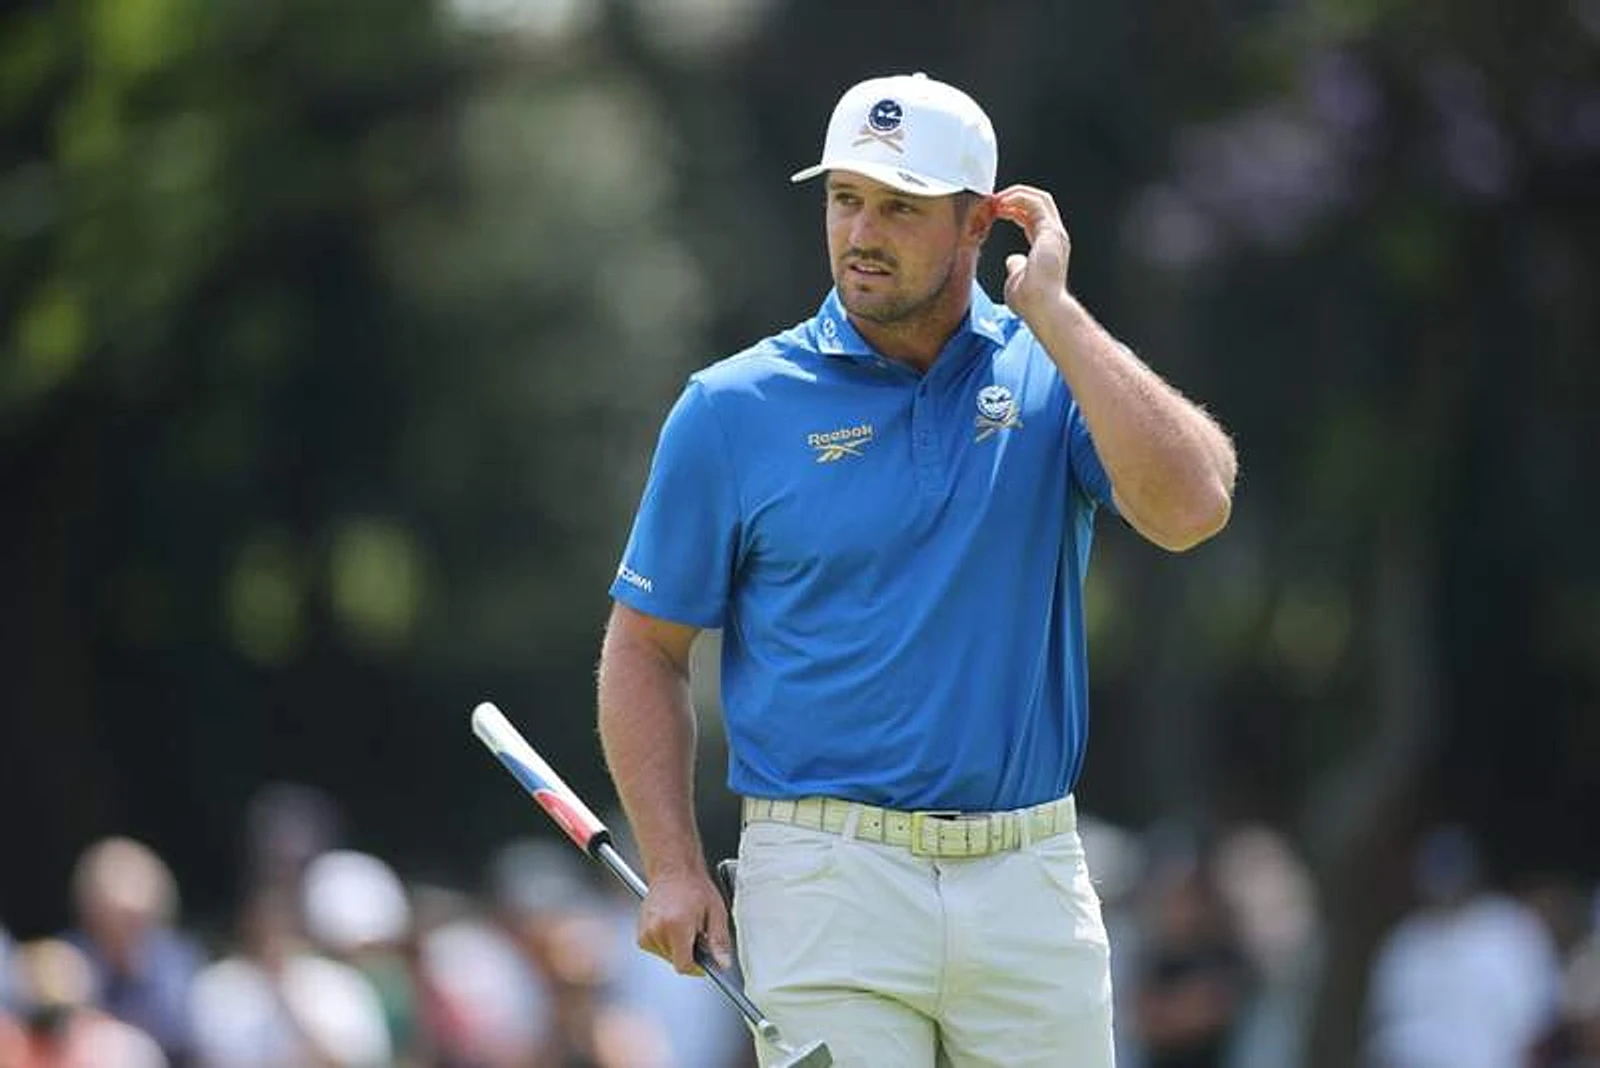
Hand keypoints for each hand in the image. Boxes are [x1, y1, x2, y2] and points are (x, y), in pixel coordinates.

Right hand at [637, 868, 732, 974]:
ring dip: (677, 947)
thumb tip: (723, 964)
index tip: (705, 962)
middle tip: (696, 932)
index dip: (698, 967)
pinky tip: (672, 925)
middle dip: (688, 952)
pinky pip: (657, 949)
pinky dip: (666, 943)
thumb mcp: (716, 912)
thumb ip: (719, 941)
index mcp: (676, 926)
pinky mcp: (640, 934)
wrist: (673, 869)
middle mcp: (657, 930)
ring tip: (683, 924)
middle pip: (675, 961)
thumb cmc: (693, 886)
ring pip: (666, 956)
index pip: (684, 965)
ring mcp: (646, 932)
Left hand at [991, 184, 1071, 323]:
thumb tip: (1012, 261)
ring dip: (1016, 194)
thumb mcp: (1017, 280)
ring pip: (1039, 198)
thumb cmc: (1032, 302)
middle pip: (1038, 204)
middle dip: (1015, 197)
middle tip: (993, 200)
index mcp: (1047, 247)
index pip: (1032, 218)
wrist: (1042, 308)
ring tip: (996, 198)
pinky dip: (1019, 198)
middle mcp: (1054, 238)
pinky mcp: (1050, 231)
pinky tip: (1002, 202)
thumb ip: (1016, 267)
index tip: (995, 210)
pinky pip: (1036, 203)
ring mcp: (1055, 233)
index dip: (1014, 210)